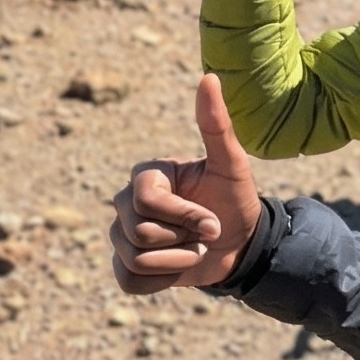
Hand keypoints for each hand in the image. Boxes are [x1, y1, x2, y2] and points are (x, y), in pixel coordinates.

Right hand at [109, 75, 260, 294]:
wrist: (239, 246)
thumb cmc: (235, 201)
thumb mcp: (232, 165)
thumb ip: (216, 125)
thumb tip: (208, 77)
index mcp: (146, 175)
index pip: (149, 202)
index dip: (186, 217)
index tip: (213, 222)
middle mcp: (124, 202)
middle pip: (139, 233)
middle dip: (183, 240)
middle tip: (204, 234)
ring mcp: (119, 235)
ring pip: (135, 259)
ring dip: (178, 262)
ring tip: (193, 249)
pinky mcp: (123, 267)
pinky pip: (129, 282)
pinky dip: (162, 282)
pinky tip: (177, 269)